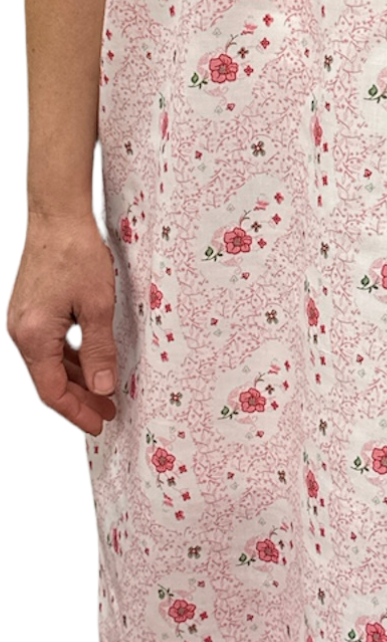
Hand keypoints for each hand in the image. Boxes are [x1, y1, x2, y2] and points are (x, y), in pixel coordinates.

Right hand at [8, 210, 119, 435]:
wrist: (58, 217)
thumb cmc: (77, 255)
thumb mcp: (98, 306)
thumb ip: (100, 349)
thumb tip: (103, 386)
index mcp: (33, 337)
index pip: (53, 390)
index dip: (77, 410)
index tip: (100, 423)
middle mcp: (22, 332)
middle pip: (51, 379)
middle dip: (80, 399)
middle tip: (109, 412)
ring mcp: (25, 320)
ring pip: (52, 361)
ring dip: (78, 378)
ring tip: (105, 392)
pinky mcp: (33, 308)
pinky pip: (52, 343)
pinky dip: (72, 356)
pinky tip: (92, 362)